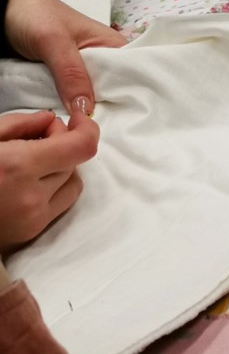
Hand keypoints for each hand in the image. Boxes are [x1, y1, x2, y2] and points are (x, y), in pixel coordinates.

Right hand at [0, 111, 97, 252]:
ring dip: (60, 169)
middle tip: (36, 138)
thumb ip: (19, 124)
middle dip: (61, 145)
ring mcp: (32, 219)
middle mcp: (30, 196)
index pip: (82, 147)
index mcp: (17, 167)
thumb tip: (50, 120)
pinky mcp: (30, 234)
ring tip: (29, 163)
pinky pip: (60, 205)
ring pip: (72, 184)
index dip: (86, 128)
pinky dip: (52, 190)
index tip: (77, 119)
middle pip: (74, 162)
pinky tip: (26, 184)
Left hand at [5, 0, 126, 115]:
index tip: (136, 115)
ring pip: (93, 95)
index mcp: (112, 44)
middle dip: (112, 106)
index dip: (137, 92)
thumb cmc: (33, 15)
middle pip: (116, 88)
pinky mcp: (64, 79)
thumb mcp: (54, 41)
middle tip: (112, 127)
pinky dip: (72, 107)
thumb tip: (86, 110)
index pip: (135, 71)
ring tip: (95, 128)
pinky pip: (74, 97)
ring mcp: (81, 70)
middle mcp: (102, 59)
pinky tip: (78, 120)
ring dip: (90, 109)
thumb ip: (71, 73)